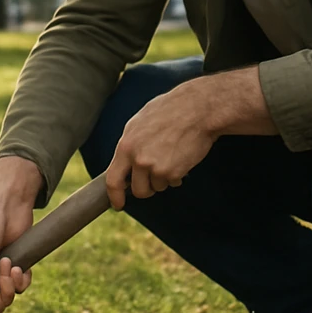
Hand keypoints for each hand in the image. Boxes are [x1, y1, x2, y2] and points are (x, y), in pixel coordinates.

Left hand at [103, 80, 217, 209]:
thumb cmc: (171, 110)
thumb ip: (130, 144)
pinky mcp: (174, 173)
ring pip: (157, 187)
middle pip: (138, 190)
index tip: (118, 203)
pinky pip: (172, 183)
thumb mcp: (140, 123)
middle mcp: (138, 159)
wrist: (198, 109)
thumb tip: (124, 161)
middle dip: (146, 188)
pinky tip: (181, 157)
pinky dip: (177, 175)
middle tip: (154, 178)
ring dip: (163, 178)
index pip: (112, 180)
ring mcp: (156, 168)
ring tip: (171, 156)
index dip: (115, 196)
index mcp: (126, 145)